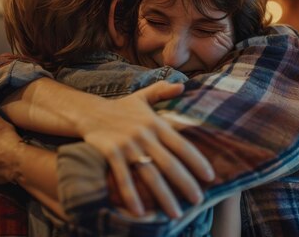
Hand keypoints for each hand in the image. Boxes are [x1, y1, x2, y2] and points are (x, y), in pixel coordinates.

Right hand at [77, 81, 214, 217]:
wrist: (89, 111)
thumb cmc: (121, 108)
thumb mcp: (143, 96)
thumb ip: (163, 90)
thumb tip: (183, 85)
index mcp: (156, 123)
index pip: (182, 145)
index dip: (197, 161)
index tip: (209, 177)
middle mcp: (145, 135)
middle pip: (170, 164)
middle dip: (186, 184)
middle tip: (198, 201)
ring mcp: (128, 145)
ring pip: (150, 175)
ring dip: (164, 196)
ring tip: (176, 213)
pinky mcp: (111, 153)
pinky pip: (123, 178)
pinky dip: (131, 195)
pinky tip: (141, 212)